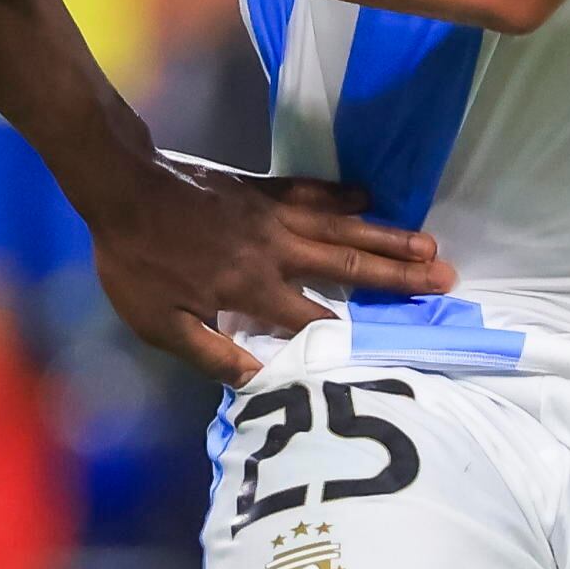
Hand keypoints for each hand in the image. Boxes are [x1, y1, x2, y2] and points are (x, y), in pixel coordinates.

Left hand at [85, 154, 446, 383]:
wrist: (122, 187)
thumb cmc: (136, 261)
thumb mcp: (160, 322)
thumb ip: (210, 352)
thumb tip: (256, 381)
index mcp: (253, 290)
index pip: (315, 321)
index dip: (356, 335)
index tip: (401, 343)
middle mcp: (276, 251)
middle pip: (349, 268)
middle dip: (400, 277)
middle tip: (447, 280)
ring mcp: (272, 214)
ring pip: (342, 227)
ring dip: (388, 236)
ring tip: (430, 244)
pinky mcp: (261, 187)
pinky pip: (312, 190)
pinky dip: (342, 194)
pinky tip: (369, 197)